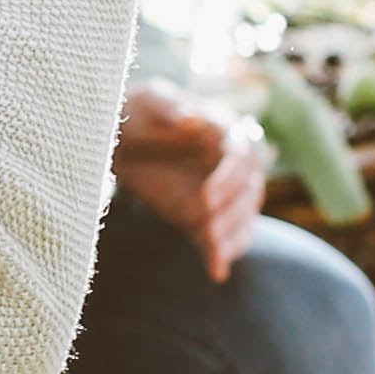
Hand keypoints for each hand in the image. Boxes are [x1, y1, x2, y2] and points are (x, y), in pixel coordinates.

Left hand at [112, 82, 263, 280]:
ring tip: (213, 250)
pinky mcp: (208, 216)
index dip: (230, 178)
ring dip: (232, 236)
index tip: (206, 198)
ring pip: (243, 217)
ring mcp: (224, 192)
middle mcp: (232, 164)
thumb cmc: (139, 113)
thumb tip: (190, 117)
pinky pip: (226, 238)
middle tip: (208, 231)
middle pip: (251, 191)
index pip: (244, 155)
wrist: (123, 139)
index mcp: (225, 131)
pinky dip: (223, 254)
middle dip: (233, 212)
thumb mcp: (149, 101)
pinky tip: (216, 272)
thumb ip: (169, 106)